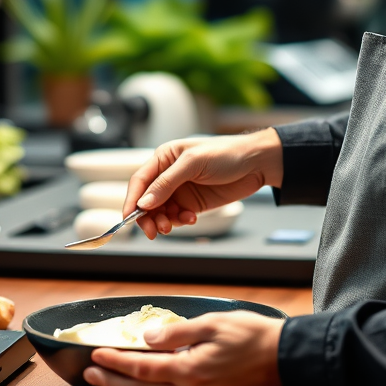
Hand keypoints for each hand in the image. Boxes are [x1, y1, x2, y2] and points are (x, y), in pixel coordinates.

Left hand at [83, 311, 283, 385]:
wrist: (282, 359)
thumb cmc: (251, 336)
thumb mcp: (212, 322)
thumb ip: (176, 332)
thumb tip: (148, 337)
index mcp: (190, 370)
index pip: (141, 368)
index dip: (115, 361)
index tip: (96, 354)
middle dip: (111, 381)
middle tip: (90, 372)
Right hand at [125, 129, 283, 239]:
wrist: (256, 163)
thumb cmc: (226, 154)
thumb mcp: (193, 163)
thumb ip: (167, 183)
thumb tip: (144, 203)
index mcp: (164, 158)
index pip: (139, 181)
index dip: (132, 200)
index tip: (129, 218)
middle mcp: (168, 175)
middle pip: (147, 200)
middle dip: (147, 217)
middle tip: (153, 231)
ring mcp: (180, 191)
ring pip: (161, 212)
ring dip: (164, 221)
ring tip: (173, 225)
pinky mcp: (192, 203)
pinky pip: (177, 217)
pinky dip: (180, 221)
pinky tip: (191, 219)